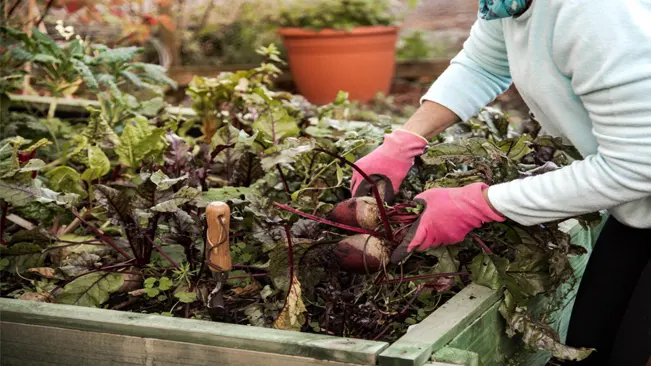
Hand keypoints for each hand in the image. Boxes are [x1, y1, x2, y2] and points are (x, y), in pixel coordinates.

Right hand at [350, 129, 426, 203]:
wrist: (400, 145)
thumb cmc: (397, 163)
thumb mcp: (395, 181)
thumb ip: (389, 194)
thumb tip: (386, 205)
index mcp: (362, 175)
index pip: (356, 194)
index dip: (361, 202)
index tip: (366, 208)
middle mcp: (357, 169)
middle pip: (354, 187)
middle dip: (359, 196)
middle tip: (368, 204)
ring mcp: (360, 164)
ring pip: (356, 180)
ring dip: (361, 188)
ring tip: (370, 196)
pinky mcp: (364, 161)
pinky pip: (360, 174)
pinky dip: (363, 181)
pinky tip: (372, 186)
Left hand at [390, 183, 504, 262]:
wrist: (471, 204)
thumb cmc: (448, 198)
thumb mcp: (429, 195)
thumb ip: (418, 201)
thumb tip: (414, 205)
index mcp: (425, 226)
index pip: (412, 242)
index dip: (403, 250)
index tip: (397, 256)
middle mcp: (434, 235)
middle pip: (422, 245)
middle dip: (418, 243)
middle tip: (418, 234)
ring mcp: (446, 239)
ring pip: (434, 243)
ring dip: (431, 238)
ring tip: (434, 225)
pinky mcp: (455, 239)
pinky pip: (445, 240)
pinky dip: (442, 235)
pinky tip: (446, 224)